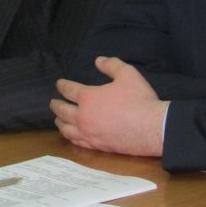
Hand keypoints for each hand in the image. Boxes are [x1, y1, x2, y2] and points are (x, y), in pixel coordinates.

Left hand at [51, 56, 166, 155]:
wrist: (152, 128)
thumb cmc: (139, 100)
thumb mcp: (127, 74)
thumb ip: (111, 65)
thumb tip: (98, 60)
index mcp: (88, 97)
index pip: (68, 90)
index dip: (62, 85)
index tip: (59, 84)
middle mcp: (83, 116)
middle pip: (62, 110)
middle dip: (56, 105)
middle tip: (52, 103)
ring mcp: (89, 133)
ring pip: (66, 128)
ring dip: (59, 122)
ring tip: (57, 119)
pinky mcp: (96, 146)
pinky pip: (77, 142)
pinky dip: (70, 137)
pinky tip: (71, 135)